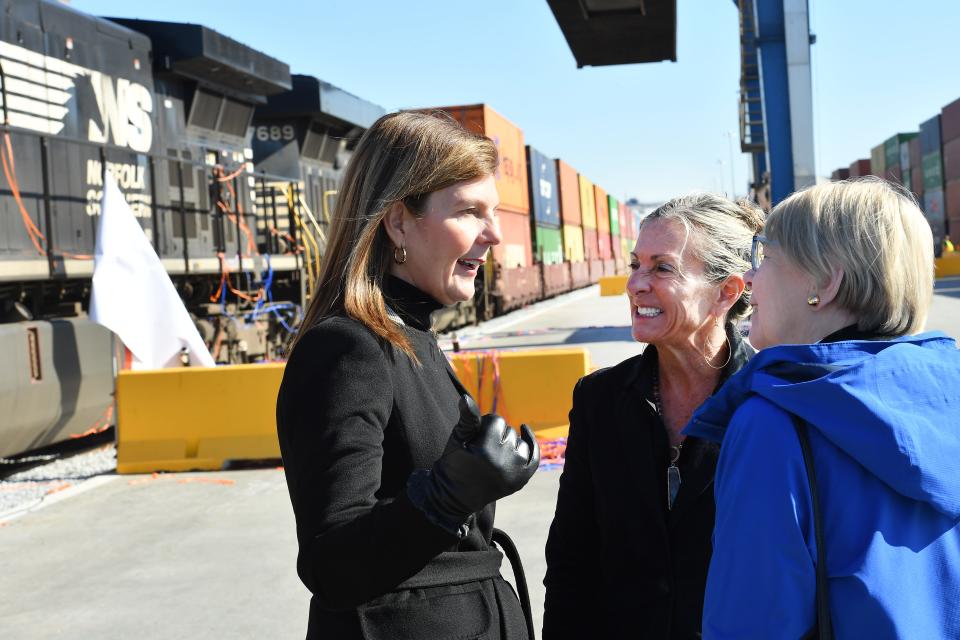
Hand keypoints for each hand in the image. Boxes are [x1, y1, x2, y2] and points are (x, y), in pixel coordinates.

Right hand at [408, 394, 539, 532]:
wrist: (456, 496)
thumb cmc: (454, 464)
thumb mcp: (457, 439)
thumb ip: (467, 419)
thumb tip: (465, 397)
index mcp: (485, 451)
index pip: (496, 420)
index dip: (484, 425)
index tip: (474, 438)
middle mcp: (503, 462)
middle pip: (508, 431)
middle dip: (496, 435)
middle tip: (481, 450)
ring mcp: (514, 473)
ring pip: (519, 441)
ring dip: (508, 443)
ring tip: (493, 456)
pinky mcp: (521, 480)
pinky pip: (534, 455)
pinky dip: (531, 442)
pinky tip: (524, 429)